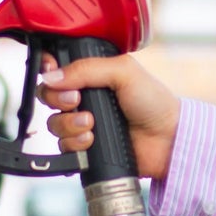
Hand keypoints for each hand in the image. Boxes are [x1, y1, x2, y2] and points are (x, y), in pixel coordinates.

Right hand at [36, 51, 183, 181]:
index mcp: (91, 74)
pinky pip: (63, 147)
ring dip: (68, 124)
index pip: (56, 69)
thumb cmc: (153, 101)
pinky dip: (74, 144)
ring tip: (91, 125)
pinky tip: (91, 141)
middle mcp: (84, 97)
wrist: (167, 139)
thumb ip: (86, 68)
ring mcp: (83, 123)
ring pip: (54, 123)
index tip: (52, 75)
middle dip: (58, 100)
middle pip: (48, 96)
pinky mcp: (85, 147)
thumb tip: (52, 76)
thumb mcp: (123, 72)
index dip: (49, 72)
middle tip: (77, 101)